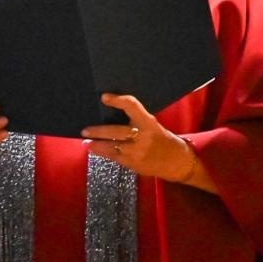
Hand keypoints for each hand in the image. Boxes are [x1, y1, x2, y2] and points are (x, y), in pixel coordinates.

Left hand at [82, 93, 196, 181]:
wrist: (177, 162)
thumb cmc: (163, 140)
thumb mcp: (153, 125)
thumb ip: (136, 121)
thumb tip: (112, 114)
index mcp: (149, 123)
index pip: (132, 106)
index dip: (117, 100)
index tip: (104, 97)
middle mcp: (142, 137)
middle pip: (116, 131)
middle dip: (98, 131)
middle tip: (85, 130)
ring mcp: (137, 152)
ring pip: (112, 147)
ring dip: (97, 145)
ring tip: (87, 142)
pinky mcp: (133, 164)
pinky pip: (114, 157)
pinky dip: (103, 153)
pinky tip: (95, 150)